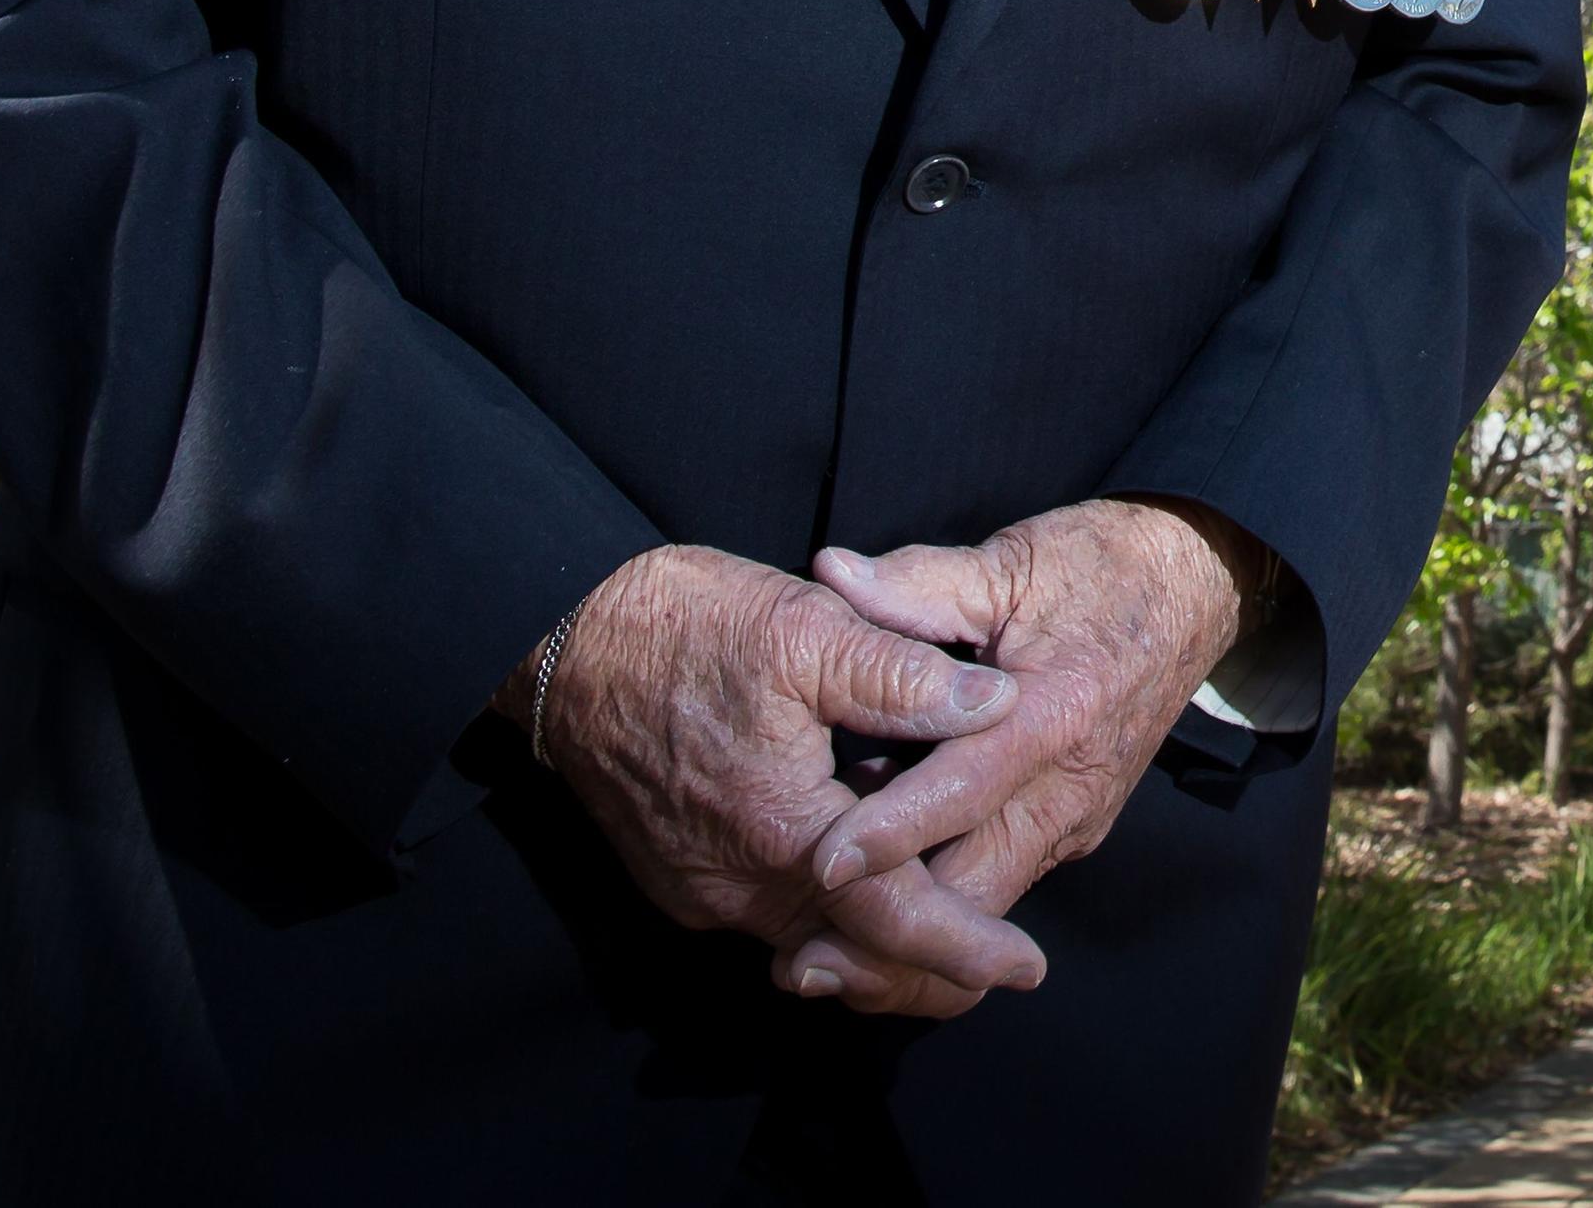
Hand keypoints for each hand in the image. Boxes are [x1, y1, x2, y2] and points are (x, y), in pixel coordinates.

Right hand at [528, 543, 1040, 1019]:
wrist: (565, 638)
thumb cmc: (686, 625)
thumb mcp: (809, 627)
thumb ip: (908, 677)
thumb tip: (998, 703)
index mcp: (780, 830)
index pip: (893, 920)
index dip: (967, 945)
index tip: (1027, 966)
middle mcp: (737, 885)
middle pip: (854, 952)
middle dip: (930, 957)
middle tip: (999, 956)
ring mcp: (702, 889)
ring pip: (813, 935)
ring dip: (877, 925)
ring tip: (944, 898)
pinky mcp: (680, 878)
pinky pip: (770, 910)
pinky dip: (825, 901)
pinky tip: (862, 854)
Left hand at [777, 501, 1254, 1002]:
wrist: (1198, 587)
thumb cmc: (1102, 569)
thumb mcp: (1009, 561)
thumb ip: (916, 581)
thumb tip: (830, 571)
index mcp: (1054, 713)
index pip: (965, 789)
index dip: (891, 833)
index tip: (822, 866)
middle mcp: (1069, 786)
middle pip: (978, 894)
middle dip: (892, 940)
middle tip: (804, 963)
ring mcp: (1076, 818)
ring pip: (989, 910)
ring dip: (909, 939)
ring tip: (819, 957)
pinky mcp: (1074, 830)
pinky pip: (1002, 884)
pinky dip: (940, 906)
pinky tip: (871, 899)